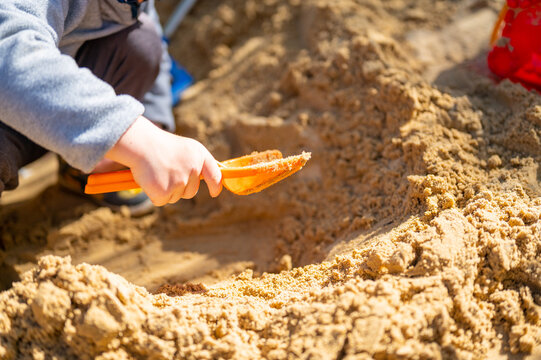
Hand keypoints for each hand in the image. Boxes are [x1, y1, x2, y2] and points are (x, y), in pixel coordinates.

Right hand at [105, 116, 221, 205]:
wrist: (140, 144)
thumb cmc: (160, 145)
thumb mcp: (185, 148)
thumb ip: (197, 163)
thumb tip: (205, 180)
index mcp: (200, 156)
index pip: (215, 176)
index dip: (215, 186)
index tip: (214, 193)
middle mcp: (193, 169)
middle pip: (191, 192)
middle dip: (179, 187)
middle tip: (165, 172)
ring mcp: (180, 181)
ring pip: (175, 197)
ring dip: (165, 190)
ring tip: (157, 172)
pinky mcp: (165, 191)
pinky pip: (162, 201)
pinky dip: (154, 195)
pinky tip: (150, 180)